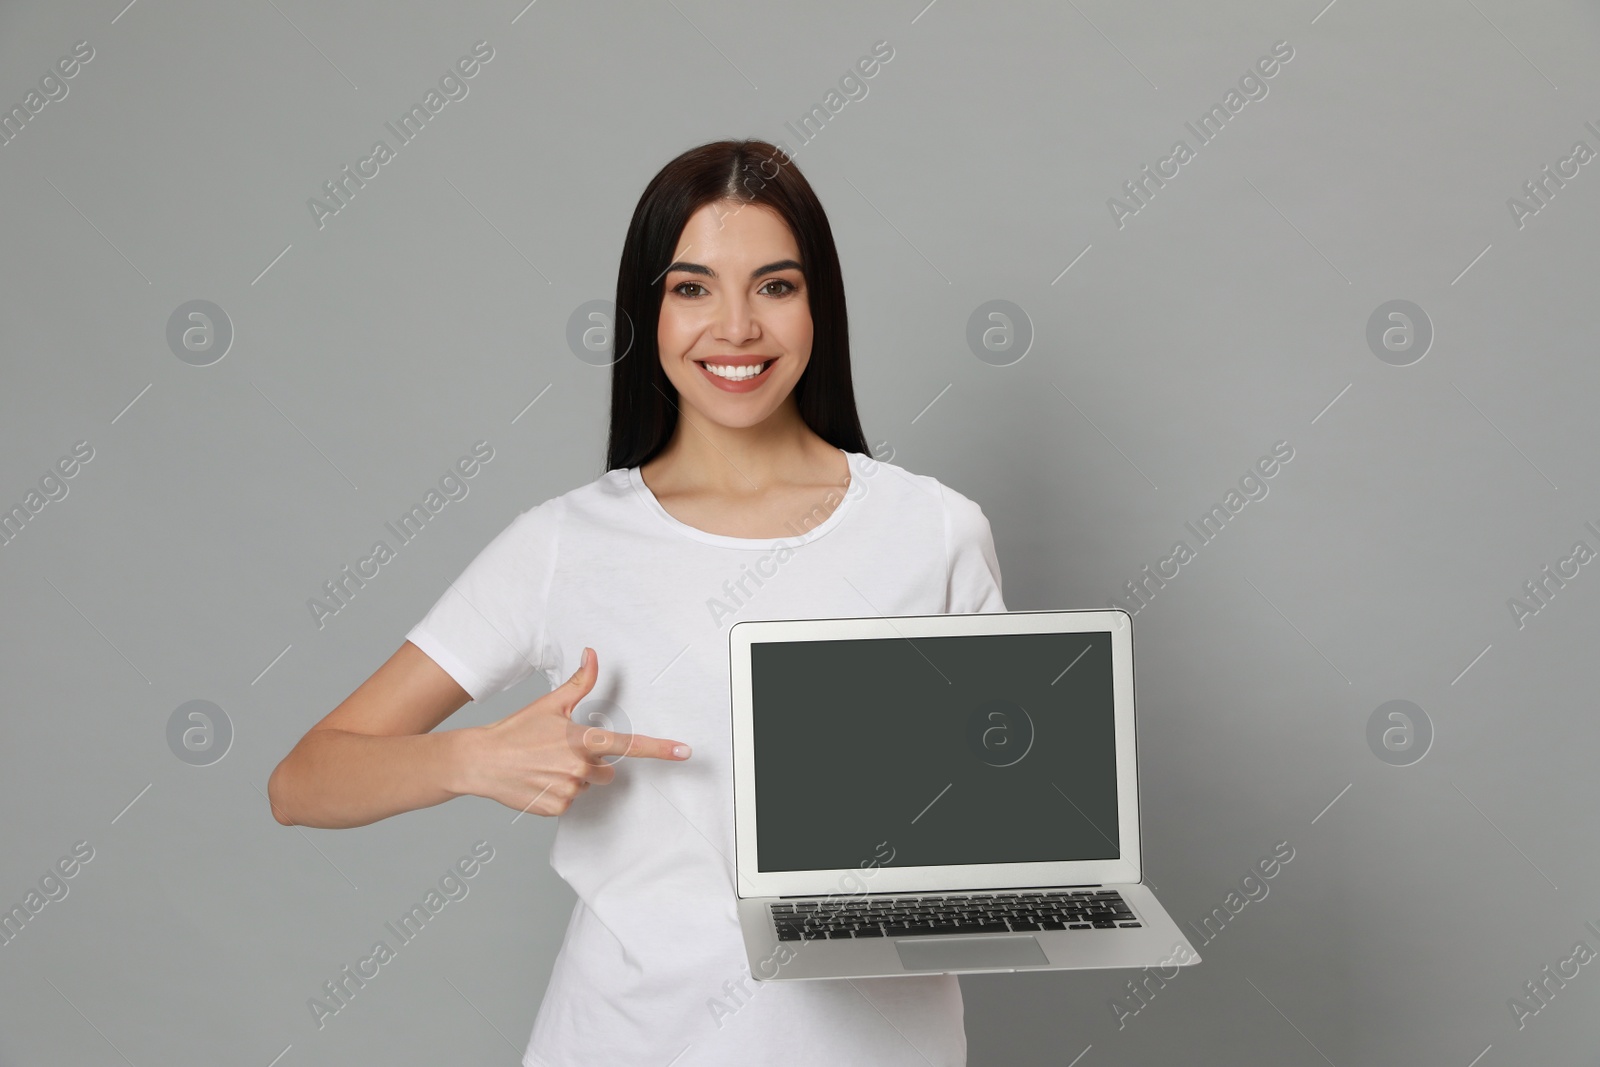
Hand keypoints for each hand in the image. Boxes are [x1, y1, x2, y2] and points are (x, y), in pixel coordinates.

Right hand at [461, 647, 690, 815]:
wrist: (481, 762)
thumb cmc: (516, 731)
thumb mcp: (550, 704)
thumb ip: (580, 682)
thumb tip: (593, 653)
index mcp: (581, 739)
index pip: (628, 745)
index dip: (659, 749)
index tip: (684, 752)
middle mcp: (578, 767)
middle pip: (608, 771)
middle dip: (592, 763)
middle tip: (561, 753)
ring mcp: (568, 790)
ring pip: (588, 786)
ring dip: (574, 778)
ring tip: (546, 766)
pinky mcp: (556, 808)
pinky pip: (570, 802)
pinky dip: (558, 793)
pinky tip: (539, 781)